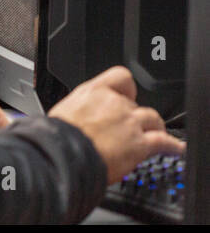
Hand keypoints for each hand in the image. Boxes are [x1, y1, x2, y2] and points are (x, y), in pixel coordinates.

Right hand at [48, 66, 184, 183]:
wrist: (62, 154)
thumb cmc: (57, 138)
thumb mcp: (63, 112)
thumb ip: (79, 111)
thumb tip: (78, 119)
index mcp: (92, 92)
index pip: (120, 77)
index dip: (127, 88)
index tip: (127, 96)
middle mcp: (114, 103)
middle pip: (135, 104)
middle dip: (134, 116)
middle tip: (128, 129)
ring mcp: (129, 122)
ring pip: (153, 119)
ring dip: (154, 127)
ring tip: (154, 135)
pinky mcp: (140, 143)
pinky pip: (164, 141)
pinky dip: (172, 145)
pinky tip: (175, 148)